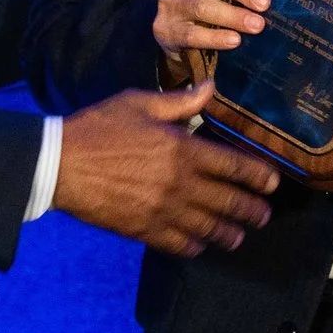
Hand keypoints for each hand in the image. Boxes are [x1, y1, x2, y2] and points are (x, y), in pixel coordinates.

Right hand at [54, 82, 281, 257]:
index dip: (258, 177)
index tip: (272, 183)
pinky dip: (195, 245)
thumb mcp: (140, 104)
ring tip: (239, 236)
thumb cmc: (99, 128)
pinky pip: (179, 244)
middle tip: (263, 216)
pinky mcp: (144, 230)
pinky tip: (200, 244)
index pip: (234, 166)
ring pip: (208, 228)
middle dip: (251, 210)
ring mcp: (164, 210)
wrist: (61, 164)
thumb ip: (180, 101)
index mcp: (183, 150)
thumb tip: (211, 87)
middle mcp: (180, 184)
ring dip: (229, 233)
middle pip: (228, 202)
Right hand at [154, 0, 268, 86]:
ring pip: (203, 6)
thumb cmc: (211, 1)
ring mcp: (171, 2)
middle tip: (265, 3)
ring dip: (233, 16)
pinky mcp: (165, 29)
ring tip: (257, 25)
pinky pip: (191, 33)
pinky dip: (215, 38)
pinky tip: (234, 41)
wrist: (175, 32)